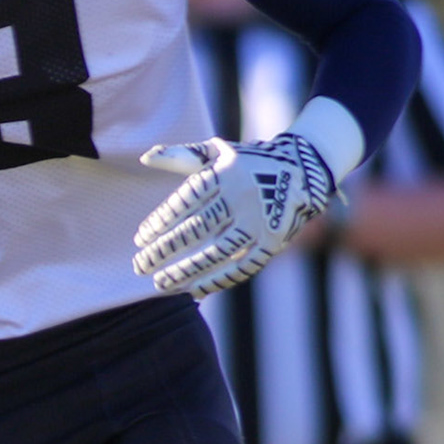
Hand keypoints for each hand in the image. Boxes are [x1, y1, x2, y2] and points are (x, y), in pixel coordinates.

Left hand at [132, 131, 334, 296]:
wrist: (304, 171)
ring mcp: (260, 222)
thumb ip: (181, 156)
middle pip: (197, 229)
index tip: (139, 239)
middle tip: (139, 266)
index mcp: (226, 172)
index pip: (186, 200)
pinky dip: (217, 280)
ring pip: (217, 253)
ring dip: (186, 271)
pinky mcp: (272, 242)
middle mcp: (242, 197)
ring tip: (160, 284)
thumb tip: (145, 156)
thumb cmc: (246, 163)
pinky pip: (242, 267)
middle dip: (164, 250)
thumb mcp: (217, 152)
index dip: (161, 221)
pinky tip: (193, 291)